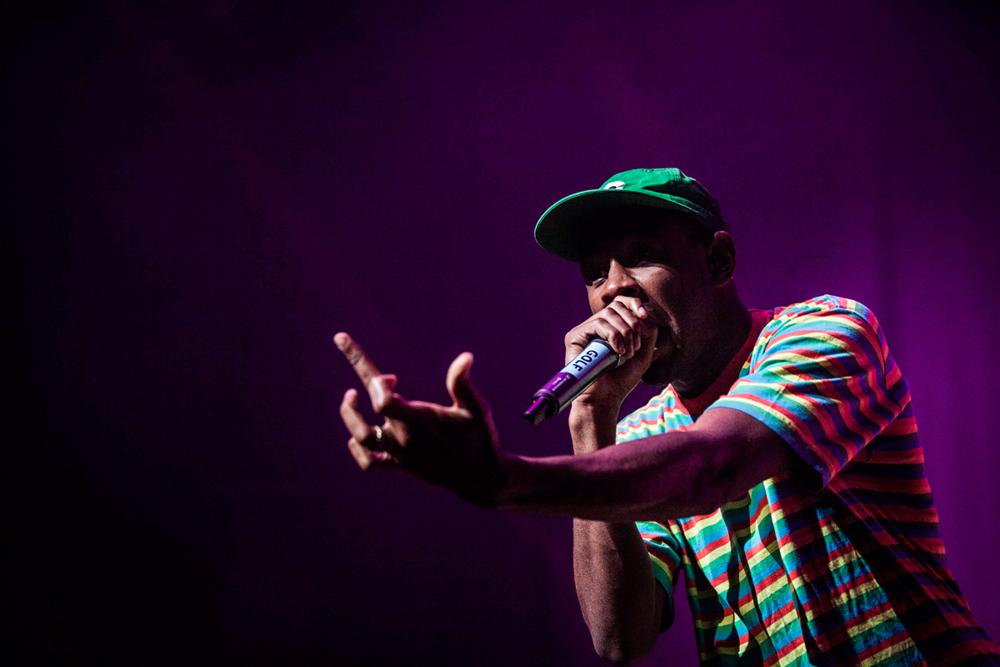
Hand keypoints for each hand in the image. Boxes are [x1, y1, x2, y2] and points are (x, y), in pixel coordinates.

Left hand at [335, 332, 506, 506]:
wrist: (481, 478)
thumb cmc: (480, 438)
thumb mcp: (475, 408)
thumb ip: (462, 383)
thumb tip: (466, 356)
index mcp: (420, 421)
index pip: (383, 401)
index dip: (379, 384)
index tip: (392, 378)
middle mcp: (404, 438)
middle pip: (369, 413)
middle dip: (366, 386)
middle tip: (383, 378)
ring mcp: (400, 454)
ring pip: (362, 437)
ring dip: (350, 415)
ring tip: (350, 396)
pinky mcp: (400, 466)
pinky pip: (369, 462)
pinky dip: (357, 449)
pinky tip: (355, 436)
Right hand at [564, 297, 657, 407]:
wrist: (605, 398)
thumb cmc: (622, 378)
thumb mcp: (644, 353)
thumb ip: (648, 332)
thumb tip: (642, 315)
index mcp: (612, 326)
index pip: (621, 302)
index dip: (634, 304)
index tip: (645, 316)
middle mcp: (596, 325)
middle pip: (617, 306)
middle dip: (632, 325)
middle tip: (634, 348)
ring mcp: (585, 330)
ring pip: (608, 313)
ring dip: (624, 333)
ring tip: (626, 354)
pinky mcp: (574, 336)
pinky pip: (597, 323)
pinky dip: (613, 335)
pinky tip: (617, 352)